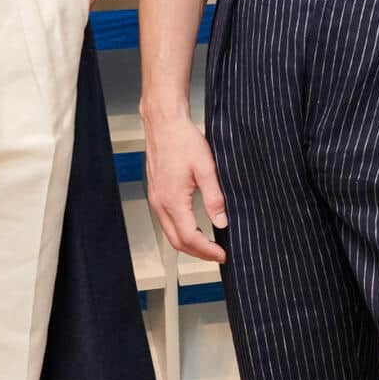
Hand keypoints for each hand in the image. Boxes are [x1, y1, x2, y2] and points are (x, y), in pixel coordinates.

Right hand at [144, 112, 227, 263]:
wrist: (164, 123)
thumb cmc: (182, 140)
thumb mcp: (206, 168)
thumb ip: (214, 197)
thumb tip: (222, 221)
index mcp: (173, 201)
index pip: (189, 238)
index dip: (207, 250)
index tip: (222, 254)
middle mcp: (161, 204)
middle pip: (177, 242)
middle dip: (198, 253)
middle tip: (217, 255)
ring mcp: (156, 200)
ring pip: (170, 234)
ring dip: (189, 244)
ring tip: (208, 246)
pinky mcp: (156, 194)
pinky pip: (166, 222)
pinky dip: (180, 232)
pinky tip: (193, 229)